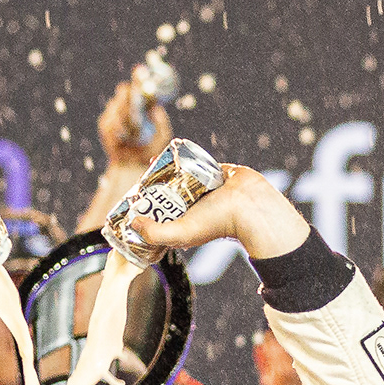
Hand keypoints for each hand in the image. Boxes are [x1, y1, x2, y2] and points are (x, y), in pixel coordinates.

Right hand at [98, 80, 170, 163]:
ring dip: (125, 120)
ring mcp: (114, 113)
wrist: (133, 166)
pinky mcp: (105, 124)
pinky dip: (117, 130)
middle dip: (129, 95)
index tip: (140, 71)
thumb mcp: (162, 135)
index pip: (139, 85)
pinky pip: (110, 121)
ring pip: (116, 108)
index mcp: (142, 103)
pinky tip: (123, 140)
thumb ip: (161, 121)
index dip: (139, 77)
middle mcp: (127, 105)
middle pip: (124, 91)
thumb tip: (156, 107)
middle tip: (135, 102)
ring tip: (133, 136)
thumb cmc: (151, 150)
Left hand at [126, 164, 309, 264]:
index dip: (148, 208)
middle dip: (155, 185)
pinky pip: (196, 163)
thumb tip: (133, 222)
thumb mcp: (180, 233)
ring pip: (181, 177)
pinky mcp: (213, 174)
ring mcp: (204, 190)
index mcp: (185, 224)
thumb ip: (154, 233)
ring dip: (168, 169)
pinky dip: (186, 158)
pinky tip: (173, 151)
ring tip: (155, 161)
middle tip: (144, 175)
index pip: (160, 215)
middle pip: (168, 194)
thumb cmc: (218, 222)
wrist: (250, 205)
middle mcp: (193, 208)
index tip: (136, 197)